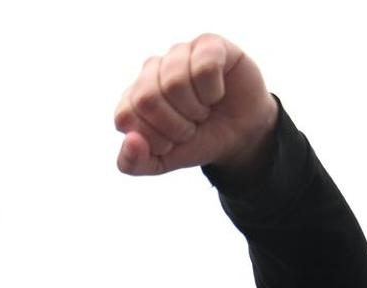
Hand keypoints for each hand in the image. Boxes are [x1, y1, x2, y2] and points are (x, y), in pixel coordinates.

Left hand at [113, 34, 277, 176]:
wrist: (240, 135)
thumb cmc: (196, 141)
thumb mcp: (161, 162)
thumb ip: (133, 163)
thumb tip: (130, 140)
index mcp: (132, 98)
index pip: (125, 116)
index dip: (154, 138)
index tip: (171, 142)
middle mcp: (150, 70)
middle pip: (147, 98)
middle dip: (175, 125)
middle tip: (190, 126)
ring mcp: (178, 54)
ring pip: (175, 82)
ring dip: (195, 109)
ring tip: (203, 109)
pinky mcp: (208, 44)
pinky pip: (204, 67)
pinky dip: (213, 90)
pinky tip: (216, 92)